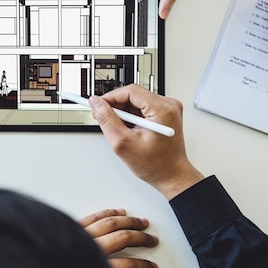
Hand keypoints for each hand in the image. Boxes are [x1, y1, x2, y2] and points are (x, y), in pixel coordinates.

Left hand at [79, 208, 158, 267]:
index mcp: (98, 265)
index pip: (128, 265)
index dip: (142, 266)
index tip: (150, 266)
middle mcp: (91, 246)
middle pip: (122, 238)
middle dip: (140, 238)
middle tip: (151, 240)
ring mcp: (81, 234)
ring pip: (110, 223)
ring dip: (128, 221)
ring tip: (140, 222)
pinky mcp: (72, 227)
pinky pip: (94, 217)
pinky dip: (108, 213)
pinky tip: (117, 212)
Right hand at [88, 84, 203, 199]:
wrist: (171, 176)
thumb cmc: (156, 165)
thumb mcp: (123, 143)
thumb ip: (107, 120)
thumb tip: (96, 103)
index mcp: (162, 109)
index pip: (130, 91)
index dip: (111, 97)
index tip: (98, 104)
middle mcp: (168, 105)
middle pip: (133, 95)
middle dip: (117, 107)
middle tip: (105, 119)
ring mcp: (168, 109)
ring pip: (136, 101)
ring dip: (124, 114)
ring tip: (122, 131)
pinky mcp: (165, 114)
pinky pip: (142, 108)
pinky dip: (132, 117)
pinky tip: (130, 131)